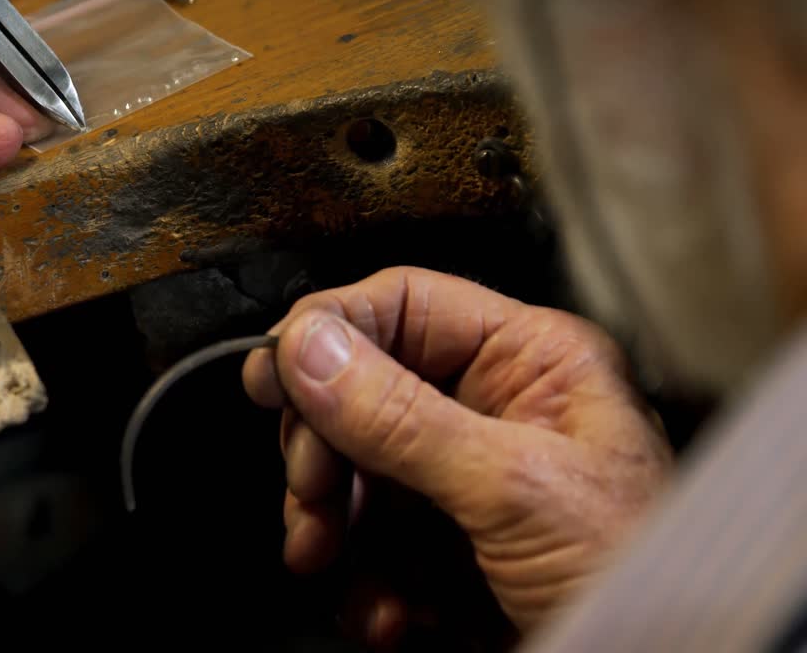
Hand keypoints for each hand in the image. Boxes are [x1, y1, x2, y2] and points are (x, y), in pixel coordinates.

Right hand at [243, 267, 671, 644]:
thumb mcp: (515, 486)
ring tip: (329, 554)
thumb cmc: (640, 574)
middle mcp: (487, 412)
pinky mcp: (440, 551)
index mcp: (527, 363)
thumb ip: (404, 417)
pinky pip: (362, 542)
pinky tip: (387, 612)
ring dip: (327, 520)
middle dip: (322, 445)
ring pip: (347, 472)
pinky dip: (357, 582)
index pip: (403, 305)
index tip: (277, 373)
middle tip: (312, 486)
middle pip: (357, 390)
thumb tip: (312, 348)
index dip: (331, 330)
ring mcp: (459, 485)